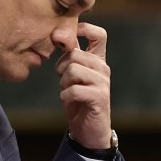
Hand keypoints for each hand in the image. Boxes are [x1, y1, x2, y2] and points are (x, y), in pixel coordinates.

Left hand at [55, 22, 112, 148]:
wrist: (89, 131)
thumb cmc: (78, 101)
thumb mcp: (72, 75)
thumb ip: (69, 56)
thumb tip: (57, 34)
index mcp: (98, 60)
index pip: (99, 34)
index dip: (83, 29)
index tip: (67, 42)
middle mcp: (103, 68)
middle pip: (74, 54)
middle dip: (61, 68)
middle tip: (65, 82)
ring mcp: (103, 82)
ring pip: (73, 70)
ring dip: (64, 83)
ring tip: (69, 92)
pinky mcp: (100, 97)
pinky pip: (74, 89)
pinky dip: (65, 96)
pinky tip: (70, 101)